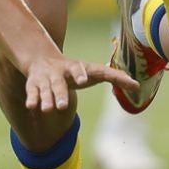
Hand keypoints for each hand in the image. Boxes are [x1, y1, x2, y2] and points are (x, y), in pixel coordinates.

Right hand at [23, 54, 139, 112]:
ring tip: (48, 109)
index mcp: (76, 68)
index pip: (80, 69)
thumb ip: (114, 77)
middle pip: (60, 83)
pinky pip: (32, 92)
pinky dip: (32, 99)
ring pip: (45, 89)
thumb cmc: (75, 71)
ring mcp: (46, 78)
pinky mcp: (33, 84)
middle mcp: (60, 72)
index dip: (81, 74)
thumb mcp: (93, 72)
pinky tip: (32, 106)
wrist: (41, 58)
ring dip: (47, 99)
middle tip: (62, 106)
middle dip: (60, 94)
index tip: (83, 80)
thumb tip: (137, 86)